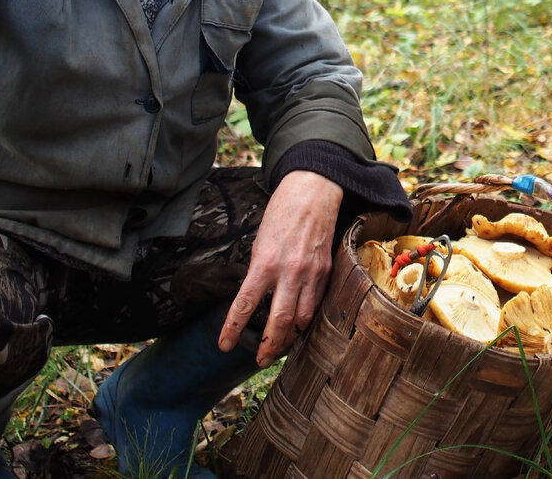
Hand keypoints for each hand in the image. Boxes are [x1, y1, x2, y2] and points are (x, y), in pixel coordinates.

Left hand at [217, 169, 343, 366]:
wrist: (314, 191)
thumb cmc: (282, 212)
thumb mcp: (260, 240)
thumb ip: (259, 270)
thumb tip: (256, 297)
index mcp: (265, 261)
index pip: (245, 304)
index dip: (233, 328)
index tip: (224, 345)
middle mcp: (290, 270)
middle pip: (279, 320)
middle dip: (269, 345)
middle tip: (261, 360)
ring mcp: (311, 272)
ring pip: (302, 318)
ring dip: (290, 337)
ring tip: (280, 348)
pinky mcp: (327, 270)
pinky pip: (317, 303)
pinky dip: (307, 319)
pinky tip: (300, 326)